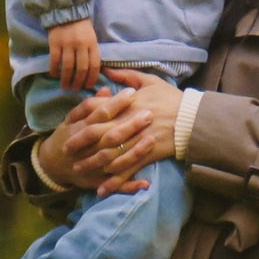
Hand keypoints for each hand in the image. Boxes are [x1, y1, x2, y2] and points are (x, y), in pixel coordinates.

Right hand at [43, 16, 100, 91]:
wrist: (66, 10)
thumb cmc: (81, 26)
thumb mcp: (91, 37)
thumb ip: (91, 51)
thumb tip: (91, 72)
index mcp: (92, 43)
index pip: (94, 65)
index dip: (91, 78)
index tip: (88, 86)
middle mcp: (81, 44)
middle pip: (81, 68)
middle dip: (78, 82)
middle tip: (75, 89)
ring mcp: (67, 44)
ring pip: (67, 67)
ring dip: (66, 79)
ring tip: (64, 86)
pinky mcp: (55, 43)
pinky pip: (54, 60)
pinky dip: (54, 70)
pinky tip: (54, 75)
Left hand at [58, 68, 181, 189]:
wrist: (193, 118)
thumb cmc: (171, 98)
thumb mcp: (150, 81)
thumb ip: (126, 75)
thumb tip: (107, 70)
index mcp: (128, 104)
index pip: (99, 110)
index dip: (82, 118)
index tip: (70, 125)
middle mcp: (129, 123)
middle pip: (98, 134)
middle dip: (81, 143)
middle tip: (66, 151)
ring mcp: (137, 140)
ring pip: (109, 154)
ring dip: (92, 163)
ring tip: (79, 170)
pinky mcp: (146, 155)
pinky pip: (127, 169)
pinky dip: (114, 181)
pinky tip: (103, 189)